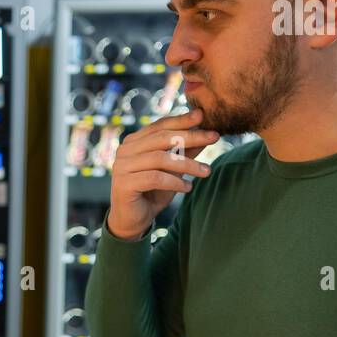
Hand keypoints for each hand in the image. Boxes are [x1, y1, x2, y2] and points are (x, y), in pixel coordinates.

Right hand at [106, 109, 217, 240]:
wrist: (132, 220)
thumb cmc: (152, 192)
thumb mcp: (172, 170)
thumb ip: (184, 152)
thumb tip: (205, 133)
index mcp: (134, 142)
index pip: (160, 126)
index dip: (181, 120)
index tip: (203, 116)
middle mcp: (125, 151)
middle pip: (162, 138)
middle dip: (191, 137)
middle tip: (214, 138)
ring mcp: (122, 167)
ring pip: (160, 158)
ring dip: (187, 164)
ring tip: (207, 171)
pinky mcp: (124, 184)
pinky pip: (155, 178)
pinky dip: (175, 182)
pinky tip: (188, 187)